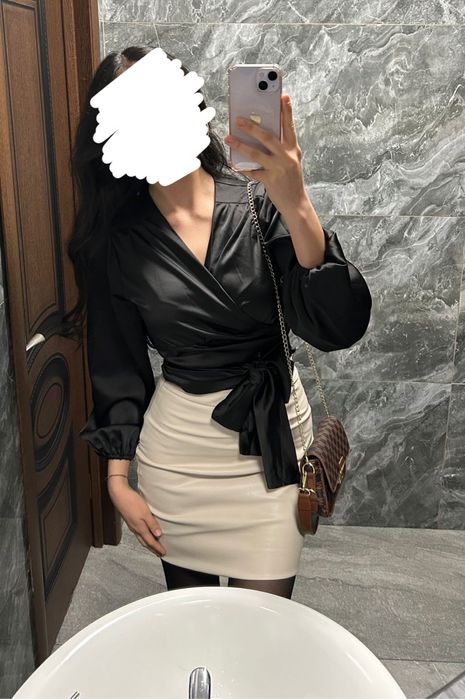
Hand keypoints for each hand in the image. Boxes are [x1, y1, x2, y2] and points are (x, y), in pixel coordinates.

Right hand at [108, 479, 165, 556]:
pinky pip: (138, 532)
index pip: (150, 541)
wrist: (119, 494)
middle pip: (145, 542)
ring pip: (141, 537)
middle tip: (159, 553)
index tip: (163, 553)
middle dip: (152, 548)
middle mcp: (135, 529)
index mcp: (139, 528)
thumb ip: (152, 524)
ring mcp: (132, 525)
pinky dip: (144, 535)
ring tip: (153, 545)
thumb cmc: (132, 502)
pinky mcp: (130, 520)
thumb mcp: (145, 513)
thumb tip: (158, 535)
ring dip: (148, 542)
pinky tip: (145, 532)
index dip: (157, 548)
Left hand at [224, 94, 306, 215]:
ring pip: (257, 153)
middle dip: (252, 127)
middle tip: (238, 119)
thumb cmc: (291, 178)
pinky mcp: (270, 180)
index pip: (290, 126)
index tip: (283, 96)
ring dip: (241, 145)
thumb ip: (282, 146)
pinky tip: (233, 163)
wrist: (296, 202)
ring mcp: (278, 168)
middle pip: (268, 137)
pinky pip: (252, 172)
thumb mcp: (291, 159)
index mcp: (293, 148)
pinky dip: (242, 167)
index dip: (287, 111)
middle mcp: (287, 156)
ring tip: (229, 138)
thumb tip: (263, 132)